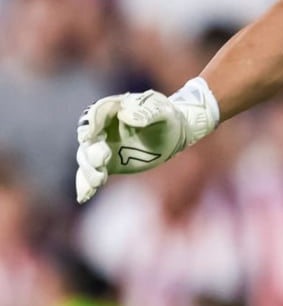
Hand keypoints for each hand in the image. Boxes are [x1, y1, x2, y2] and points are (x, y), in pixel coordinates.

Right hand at [75, 78, 219, 203]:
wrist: (175, 134)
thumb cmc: (168, 117)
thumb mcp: (164, 112)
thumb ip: (148, 111)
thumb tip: (126, 116)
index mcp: (113, 108)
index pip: (95, 113)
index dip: (90, 123)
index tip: (89, 134)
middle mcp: (102, 127)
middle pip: (88, 139)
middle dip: (91, 150)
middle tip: (102, 159)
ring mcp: (102, 146)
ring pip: (86, 157)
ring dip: (89, 169)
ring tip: (99, 180)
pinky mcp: (107, 164)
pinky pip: (91, 174)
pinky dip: (85, 185)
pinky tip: (84, 196)